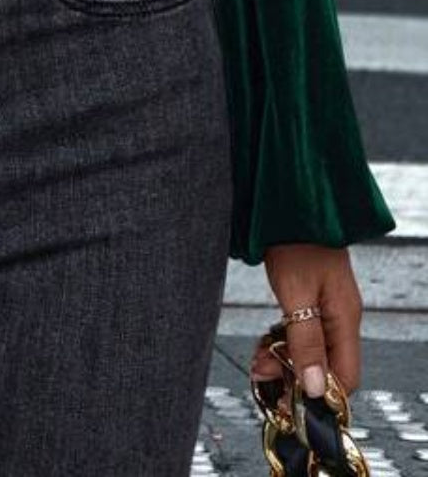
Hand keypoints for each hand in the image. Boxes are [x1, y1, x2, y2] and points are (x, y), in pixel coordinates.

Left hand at [251, 243, 363, 398]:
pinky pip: (303, 333)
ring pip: (312, 351)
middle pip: (327, 366)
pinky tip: (267, 342)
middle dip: (296, 377)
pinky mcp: (313, 299)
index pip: (345, 377)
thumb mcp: (296, 294)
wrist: (289, 204)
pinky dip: (284, 341)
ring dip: (285, 360)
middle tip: (264, 377)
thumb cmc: (294, 241)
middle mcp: (341, 316)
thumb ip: (306, 341)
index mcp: (345, 317)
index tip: (291, 401)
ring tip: (259, 362)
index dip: (320, 394)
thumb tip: (315, 388)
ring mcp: (328, 307)